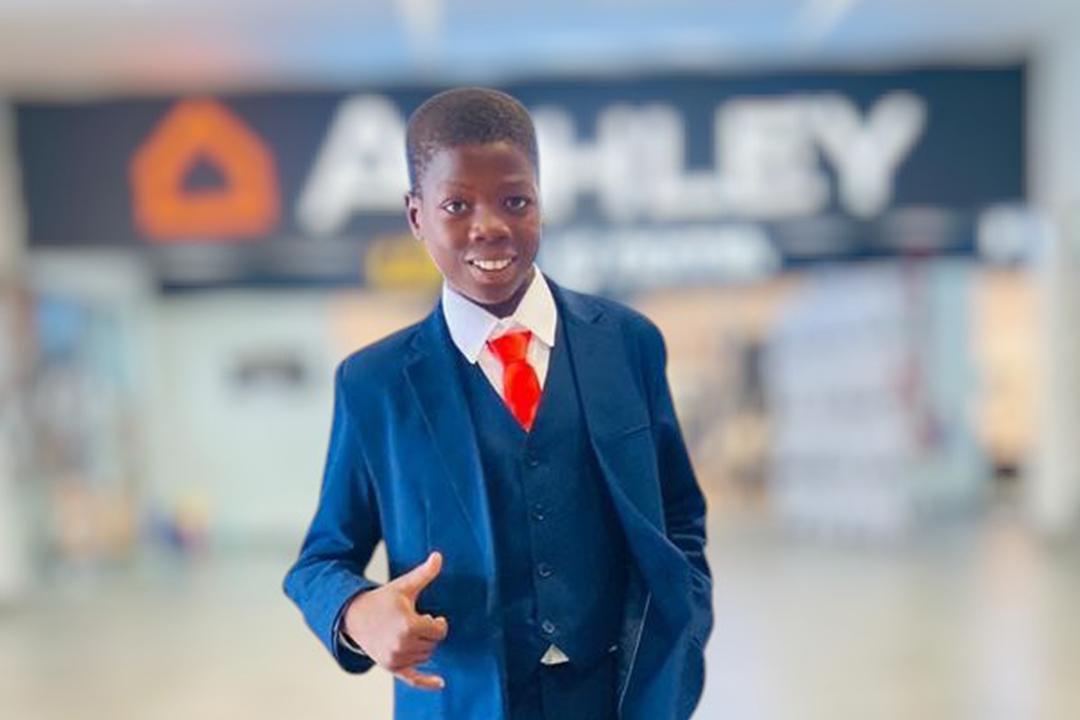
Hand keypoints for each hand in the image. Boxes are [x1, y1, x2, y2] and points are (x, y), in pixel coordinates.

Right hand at [343, 551, 449, 689]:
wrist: (353, 615)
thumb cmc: (381, 600)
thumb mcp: (403, 586)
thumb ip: (424, 574)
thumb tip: (438, 556)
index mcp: (408, 625)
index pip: (439, 630)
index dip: (437, 622)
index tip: (429, 615)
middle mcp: (402, 644)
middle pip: (433, 644)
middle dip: (428, 633)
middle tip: (415, 623)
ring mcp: (396, 658)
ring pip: (425, 656)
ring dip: (423, 646)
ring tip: (409, 633)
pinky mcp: (390, 667)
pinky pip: (412, 679)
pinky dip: (426, 682)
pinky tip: (440, 683)